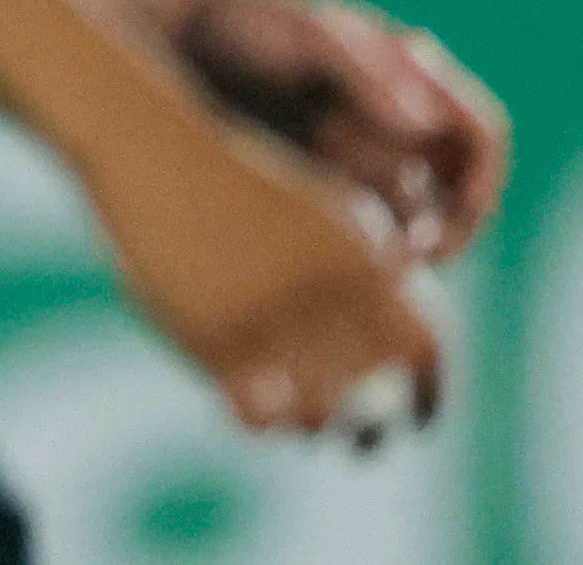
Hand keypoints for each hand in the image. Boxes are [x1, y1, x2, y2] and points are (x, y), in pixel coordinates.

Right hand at [87, 103, 444, 438]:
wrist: (153, 148)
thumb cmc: (242, 176)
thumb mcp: (324, 209)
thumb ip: (374, 269)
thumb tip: (409, 348)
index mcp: (361, 254)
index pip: (425, 349)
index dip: (428, 392)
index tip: (417, 416)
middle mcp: (321, 289)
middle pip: (373, 390)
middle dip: (369, 418)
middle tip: (358, 433)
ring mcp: (264, 316)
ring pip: (320, 414)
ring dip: (316, 421)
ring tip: (306, 419)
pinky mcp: (210, 338)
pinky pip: (259, 416)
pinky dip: (266, 422)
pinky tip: (258, 407)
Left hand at [178, 0, 509, 263]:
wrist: (172, 37)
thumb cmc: (244, 24)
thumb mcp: (302, 34)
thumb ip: (364, 71)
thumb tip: (422, 123)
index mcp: (413, 73)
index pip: (481, 133)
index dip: (480, 184)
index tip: (444, 226)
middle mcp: (401, 117)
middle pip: (456, 192)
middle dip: (435, 226)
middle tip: (389, 257)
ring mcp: (367, 152)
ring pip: (414, 217)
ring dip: (395, 240)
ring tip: (342, 247)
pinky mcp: (328, 183)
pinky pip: (366, 229)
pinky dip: (356, 246)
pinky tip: (314, 252)